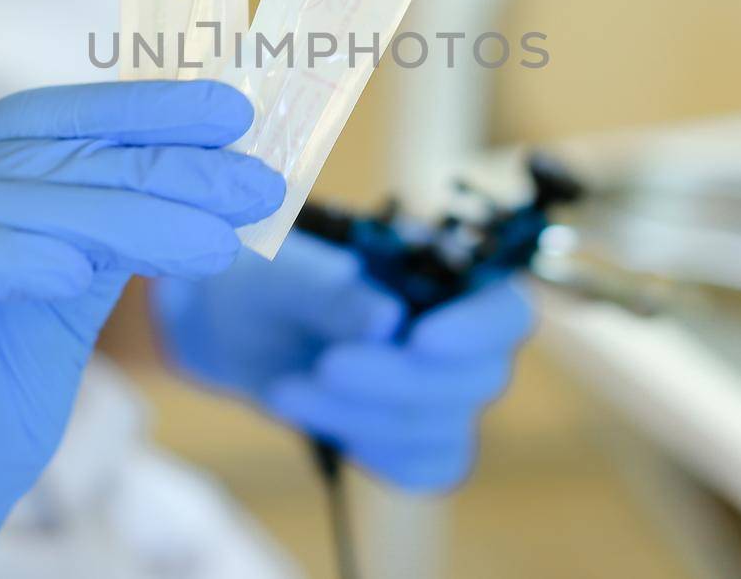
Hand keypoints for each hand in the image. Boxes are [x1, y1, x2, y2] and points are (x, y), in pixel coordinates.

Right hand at [0, 80, 283, 578]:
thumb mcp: (62, 300)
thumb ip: (107, 231)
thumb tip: (206, 172)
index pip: (44, 120)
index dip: (138, 111)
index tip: (232, 114)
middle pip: (37, 162)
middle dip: (155, 171)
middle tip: (251, 187)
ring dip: (117, 219)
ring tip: (209, 242)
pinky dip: (6, 260)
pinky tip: (75, 271)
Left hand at [153, 230, 532, 491]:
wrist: (233, 326)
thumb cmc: (267, 278)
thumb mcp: (281, 272)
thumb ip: (330, 288)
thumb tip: (387, 321)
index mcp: (452, 274)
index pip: (507, 310)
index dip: (478, 330)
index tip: (420, 339)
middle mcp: (463, 336)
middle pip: (481, 378)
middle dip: (399, 379)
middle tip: (327, 366)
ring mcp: (444, 393)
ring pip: (444, 429)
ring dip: (364, 417)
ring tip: (286, 390)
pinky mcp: (415, 438)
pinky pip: (423, 469)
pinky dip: (370, 451)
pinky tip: (318, 423)